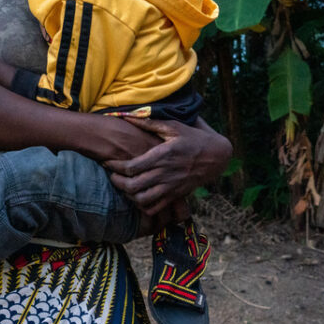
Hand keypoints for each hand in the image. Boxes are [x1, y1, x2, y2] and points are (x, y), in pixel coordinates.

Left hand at [104, 117, 230, 214]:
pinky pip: (155, 208)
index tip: (107, 161)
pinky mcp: (176, 195)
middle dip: (117, 182)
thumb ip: (150, 123)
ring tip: (123, 186)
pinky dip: (143, 206)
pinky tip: (138, 196)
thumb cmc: (193, 138)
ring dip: (128, 195)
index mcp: (163, 155)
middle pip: (133, 186)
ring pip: (142, 199)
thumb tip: (128, 115)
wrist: (216, 156)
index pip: (131, 167)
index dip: (115, 166)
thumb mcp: (174, 126)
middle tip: (111, 175)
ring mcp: (171, 186)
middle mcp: (165, 173)